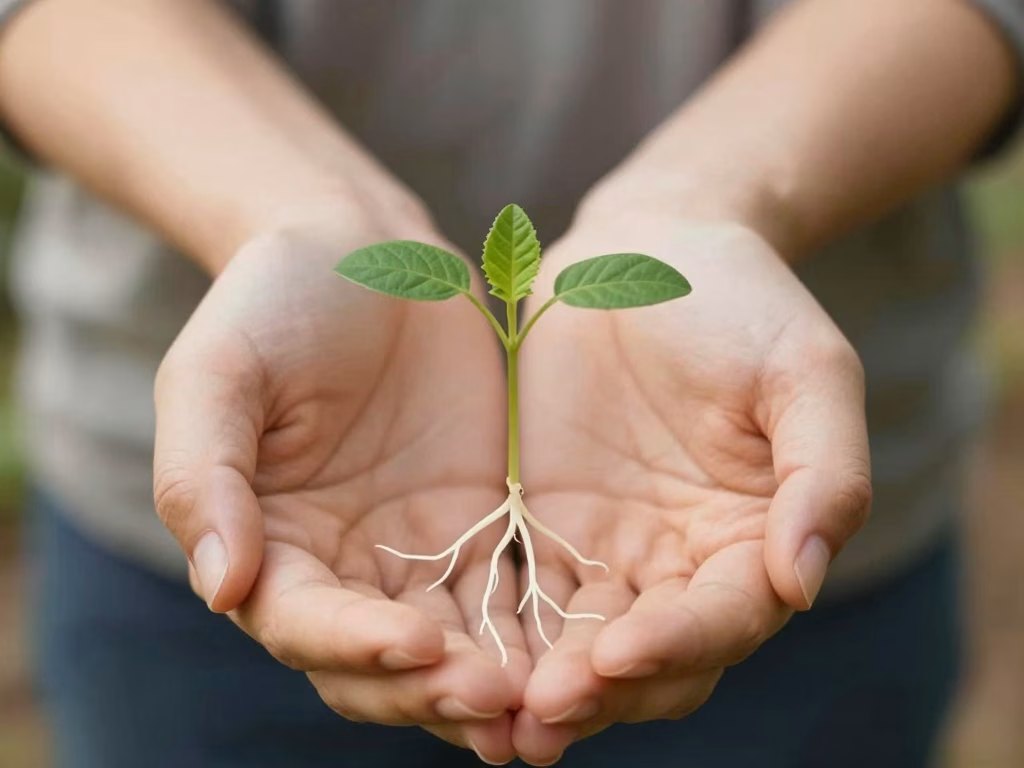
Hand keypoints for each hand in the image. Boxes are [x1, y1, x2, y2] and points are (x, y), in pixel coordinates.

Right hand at [153, 210, 526, 762]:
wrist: (365, 251)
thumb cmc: (275, 302)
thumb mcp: (219, 371)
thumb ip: (200, 475)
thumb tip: (220, 588)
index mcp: (267, 544)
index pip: (301, 624)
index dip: (353, 645)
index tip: (416, 643)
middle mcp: (339, 568)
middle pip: (377, 662)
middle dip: (430, 688)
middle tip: (495, 701)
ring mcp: (412, 554)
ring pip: (450, 647)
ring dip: (488, 683)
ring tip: (540, 704)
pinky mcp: (478, 529)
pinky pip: (506, 597)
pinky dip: (533, 635)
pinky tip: (576, 653)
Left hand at [510, 211, 871, 762]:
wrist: (648, 250)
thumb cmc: (741, 302)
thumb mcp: (805, 371)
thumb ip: (822, 474)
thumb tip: (802, 583)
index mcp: (753, 540)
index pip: (724, 618)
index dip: (679, 644)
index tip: (618, 656)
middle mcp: (683, 563)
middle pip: (649, 657)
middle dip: (601, 690)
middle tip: (544, 711)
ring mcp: (610, 551)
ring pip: (579, 644)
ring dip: (543, 683)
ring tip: (493, 710)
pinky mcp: (545, 527)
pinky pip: (521, 595)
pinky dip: (498, 633)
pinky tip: (456, 652)